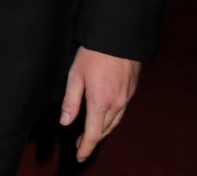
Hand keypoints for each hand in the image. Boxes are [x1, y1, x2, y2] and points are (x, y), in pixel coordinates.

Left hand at [60, 46, 140, 162]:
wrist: (119, 39)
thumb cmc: (94, 54)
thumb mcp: (75, 76)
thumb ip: (71, 101)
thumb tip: (65, 122)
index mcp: (100, 103)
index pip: (92, 134)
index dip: (85, 147)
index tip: (79, 157)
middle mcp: (116, 105)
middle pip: (104, 130)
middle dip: (91, 140)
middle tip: (79, 145)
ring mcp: (126, 99)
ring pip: (114, 123)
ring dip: (101, 131)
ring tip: (89, 134)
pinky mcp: (131, 91)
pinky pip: (120, 112)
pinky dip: (110, 120)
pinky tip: (104, 117)